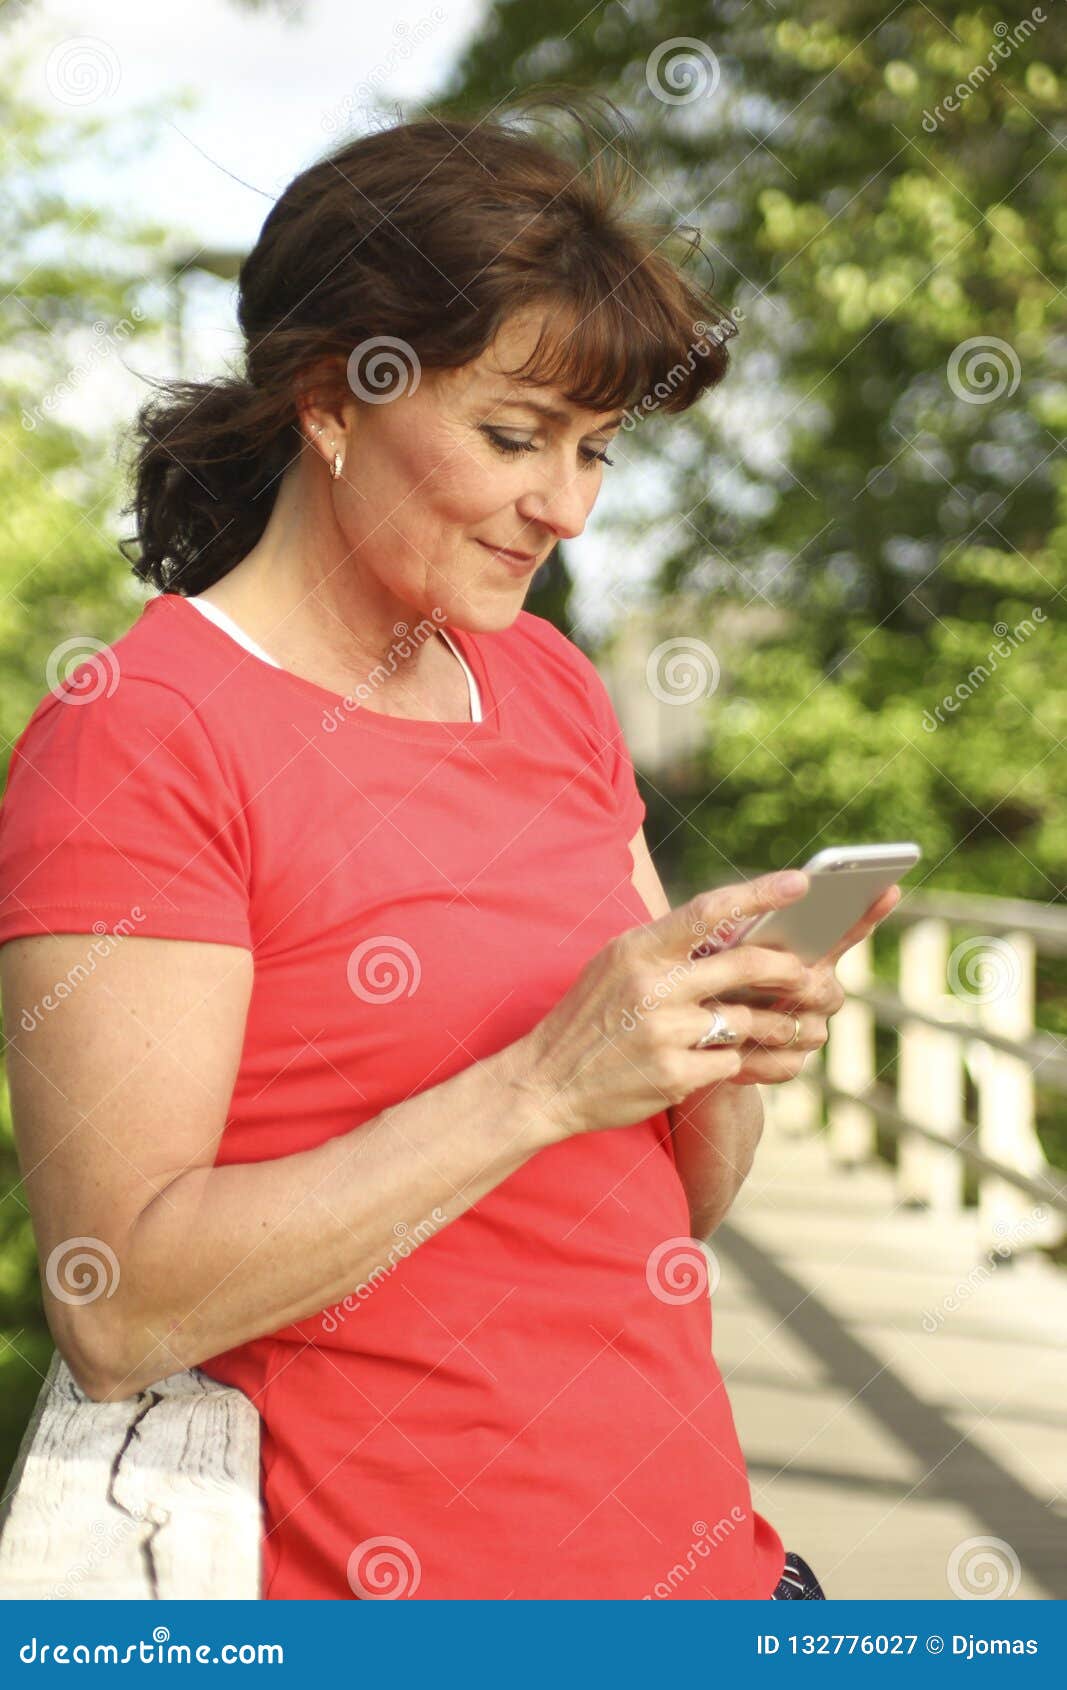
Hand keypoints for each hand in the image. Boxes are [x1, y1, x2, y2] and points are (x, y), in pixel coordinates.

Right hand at [519, 869, 823, 1139]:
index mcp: (637, 950)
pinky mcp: (674, 1076)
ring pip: (745, 1021)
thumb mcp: (615, 966)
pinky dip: (734, 1062)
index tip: (801, 883)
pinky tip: (723, 1062)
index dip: (759, 894)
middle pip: (744, 966)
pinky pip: (730, 1063)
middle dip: (788, 970)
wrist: (546, 1082)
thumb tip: (732, 927)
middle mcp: (652, 987)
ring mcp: (664, 1033)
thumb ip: (666, 948)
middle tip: (811, 975)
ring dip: (775, 1025)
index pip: (707, 910)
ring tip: (790, 1027)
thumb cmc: (589, 1017)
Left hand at [714, 883, 902, 1085]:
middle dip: (794, 984)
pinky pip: (786, 1064)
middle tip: (758, 976)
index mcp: (810, 953)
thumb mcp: (716, 943)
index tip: (887, 888)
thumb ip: (738, 924)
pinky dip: (757, 1059)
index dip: (868, 912)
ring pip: (808, 1029)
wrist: (689, 1038)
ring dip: (769, 1021)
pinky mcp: (790, 1063)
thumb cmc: (706, 974)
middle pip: (824, 990)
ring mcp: (809, 1030)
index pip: (846, 932)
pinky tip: (731, 1053)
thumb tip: (756, 904)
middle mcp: (820, 990)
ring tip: (731, 1012)